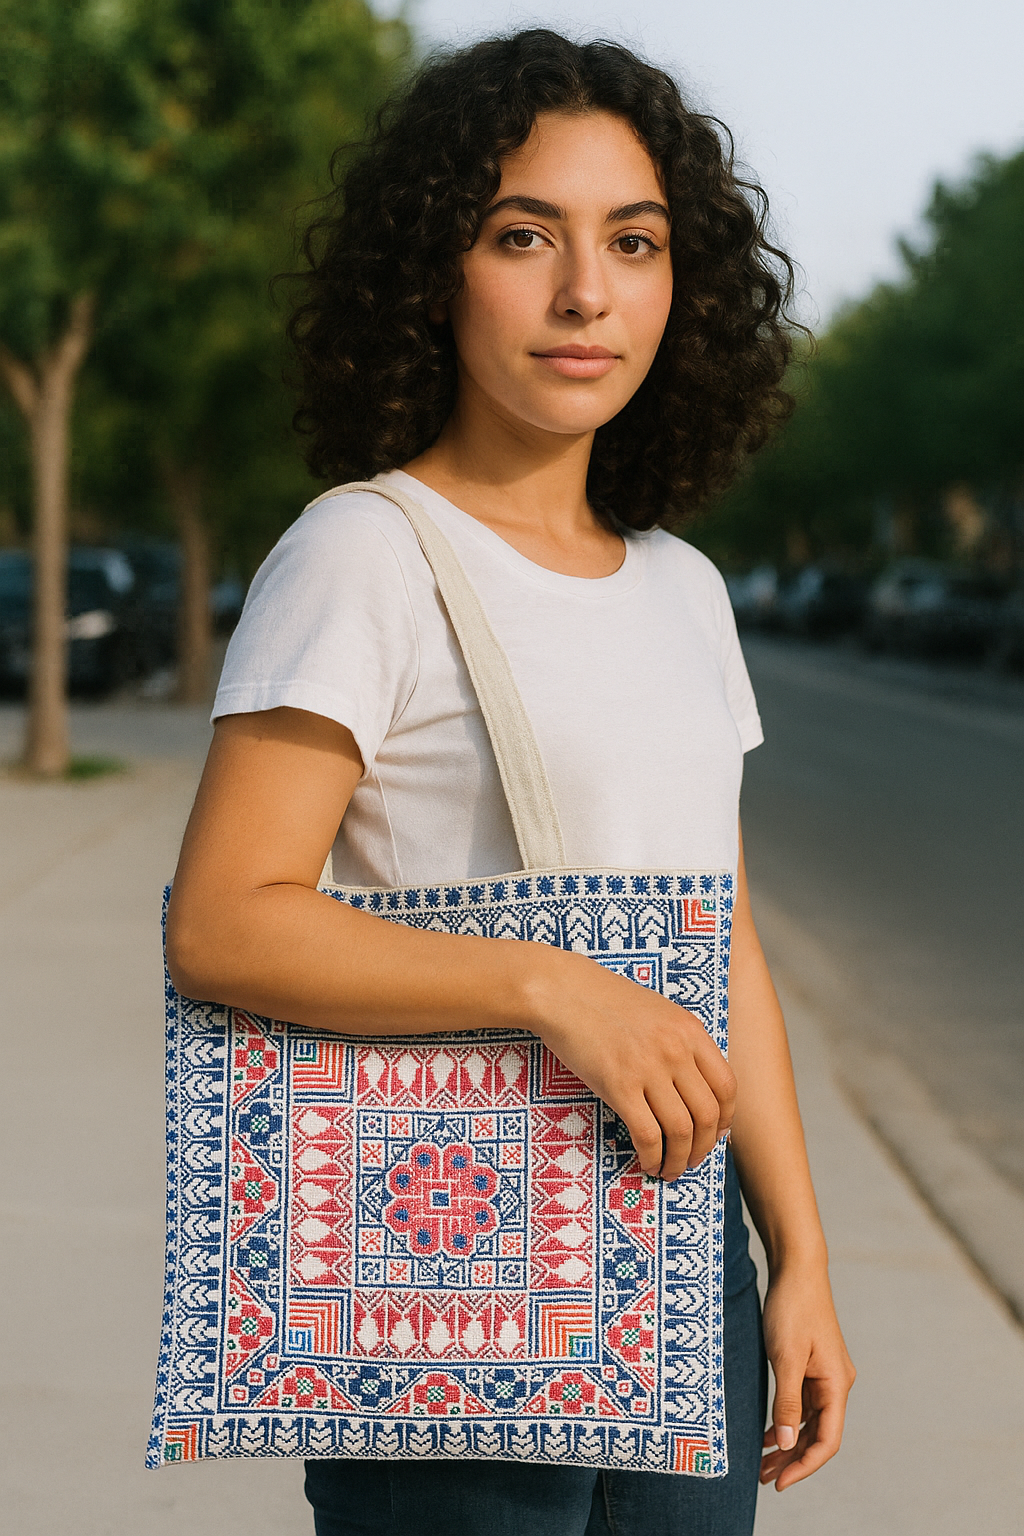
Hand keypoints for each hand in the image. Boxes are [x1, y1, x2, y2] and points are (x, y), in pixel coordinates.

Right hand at [529, 948, 735, 1179]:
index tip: (717, 1133)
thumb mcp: (658, 1013)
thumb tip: (694, 1089)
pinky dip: (653, 1157)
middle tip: (694, 1159)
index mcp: (690, 1031)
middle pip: (708, 1114)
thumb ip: (680, 1044)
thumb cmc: (605, 1001)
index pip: (726, 1086)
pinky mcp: (618, 1085)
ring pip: (681, 1130)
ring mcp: (648, 1068)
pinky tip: (648, 1162)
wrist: (563, 992)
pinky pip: (648, 1134)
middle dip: (705, 1147)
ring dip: (680, 1159)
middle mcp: (676, 1050)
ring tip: (671, 1169)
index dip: (726, 1118)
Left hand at [759, 1265, 855, 1490]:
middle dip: (793, 1460)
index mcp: (836, 1384)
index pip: (827, 1441)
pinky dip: (788, 1420)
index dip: (804, 1466)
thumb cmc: (792, 1308)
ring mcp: (825, 1374)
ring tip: (762, 1464)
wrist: (797, 1268)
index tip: (779, 1482)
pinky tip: (769, 1434)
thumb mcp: (785, 1357)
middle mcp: (836, 1383)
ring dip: (789, 1443)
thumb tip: (789, 1445)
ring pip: (809, 1421)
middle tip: (763, 1478)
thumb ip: (788, 1402)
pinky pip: (803, 1403)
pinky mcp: (812, 1364)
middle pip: (818, 1435)